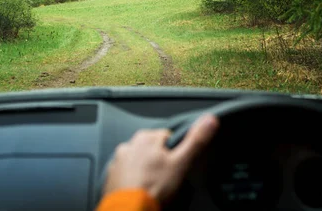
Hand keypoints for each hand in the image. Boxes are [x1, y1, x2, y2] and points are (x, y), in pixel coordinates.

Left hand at [103, 114, 218, 203]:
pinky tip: (141, 190)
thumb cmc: (153, 188)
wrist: (129, 210)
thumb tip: (210, 120)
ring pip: (139, 163)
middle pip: (152, 150)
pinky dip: (134, 181)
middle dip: (159, 162)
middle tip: (166, 178)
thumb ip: (195, 140)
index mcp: (146, 138)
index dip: (175, 152)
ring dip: (146, 171)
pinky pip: (127, 175)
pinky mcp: (111, 177)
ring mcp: (118, 162)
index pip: (167, 137)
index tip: (176, 165)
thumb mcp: (181, 163)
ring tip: (153, 186)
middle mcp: (129, 146)